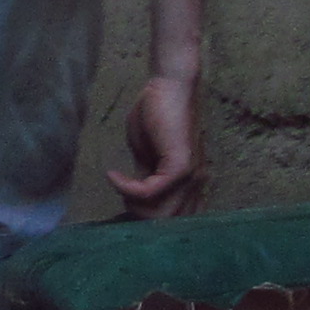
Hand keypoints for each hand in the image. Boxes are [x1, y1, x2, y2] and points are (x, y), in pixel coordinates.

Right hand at [107, 73, 203, 214]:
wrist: (168, 85)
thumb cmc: (156, 113)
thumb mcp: (147, 154)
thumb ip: (146, 177)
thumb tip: (135, 198)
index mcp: (189, 183)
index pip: (173, 219)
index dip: (146, 219)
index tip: (125, 205)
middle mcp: (195, 184)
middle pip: (166, 223)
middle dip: (138, 216)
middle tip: (122, 197)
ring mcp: (190, 177)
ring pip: (160, 215)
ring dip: (132, 205)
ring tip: (120, 185)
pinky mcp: (179, 167)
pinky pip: (148, 193)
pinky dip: (126, 188)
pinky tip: (114, 176)